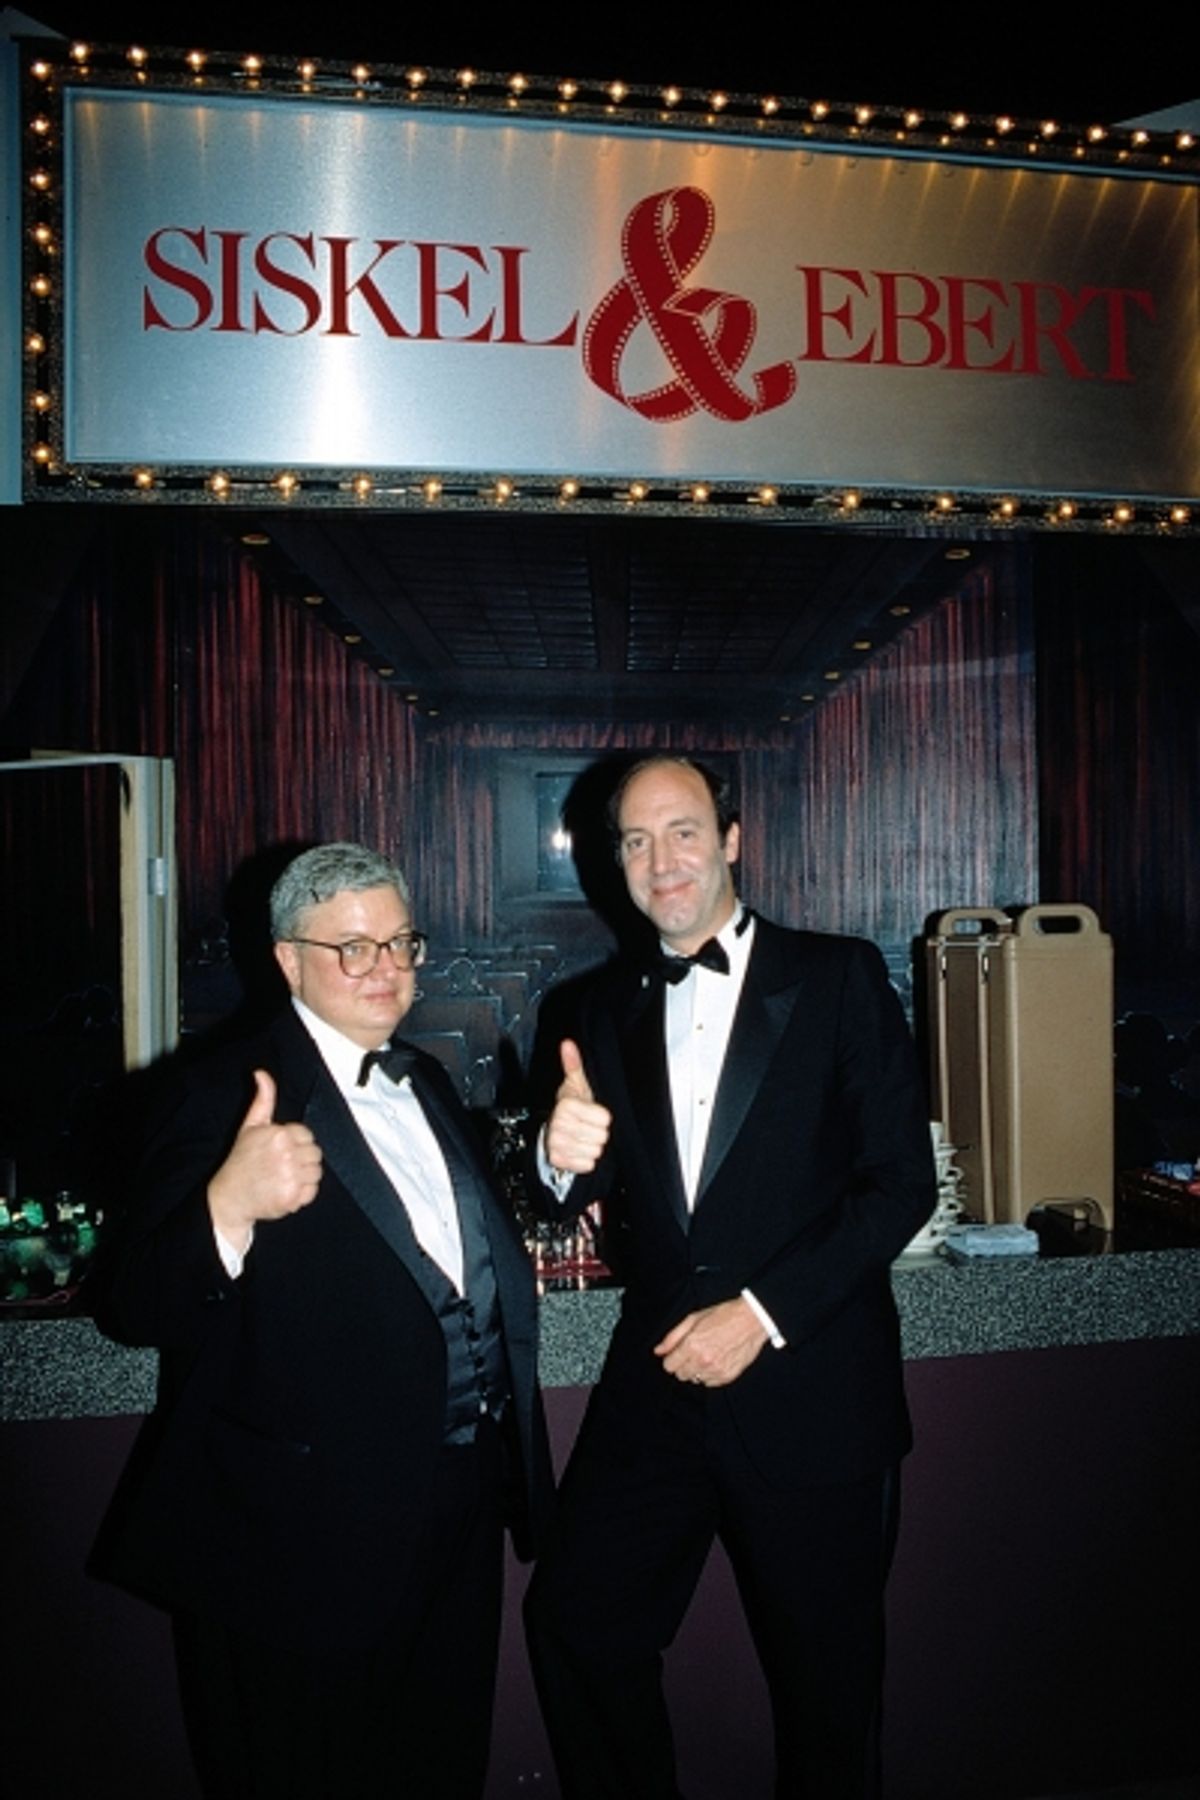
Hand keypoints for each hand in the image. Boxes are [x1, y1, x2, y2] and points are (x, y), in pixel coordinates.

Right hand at [207, 1070, 322, 1252]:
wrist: (229, 1196)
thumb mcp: (250, 1126)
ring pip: (316, 1172)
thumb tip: (261, 1073)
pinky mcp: (292, 1196)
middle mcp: (286, 1153)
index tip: (280, 1151)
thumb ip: (263, 1099)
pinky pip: (312, 1191)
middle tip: (280, 1166)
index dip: (295, 1144)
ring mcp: (290, 1176)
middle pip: (315, 1154)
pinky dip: (302, 1194)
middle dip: (301, 1160)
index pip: (307, 1135)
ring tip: (282, 1178)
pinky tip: (284, 1191)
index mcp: (279, 1134)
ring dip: (303, 1177)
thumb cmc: (241, 1160)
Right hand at [544, 1039, 611, 1174]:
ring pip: (595, 1151)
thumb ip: (574, 1064)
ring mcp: (556, 1144)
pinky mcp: (558, 1160)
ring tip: (582, 1138)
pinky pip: (587, 1164)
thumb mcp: (576, 1085)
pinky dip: (585, 1160)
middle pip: (601, 1136)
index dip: (602, 1117)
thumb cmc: (571, 1107)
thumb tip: (568, 1044)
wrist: (553, 1131)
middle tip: (587, 1127)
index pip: (605, 1119)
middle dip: (597, 1132)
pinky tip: (578, 1150)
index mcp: (566, 1105)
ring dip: (591, 1146)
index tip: (591, 1113)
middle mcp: (558, 1125)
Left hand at [654, 1298, 768, 1387]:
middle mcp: (703, 1360)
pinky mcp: (727, 1376)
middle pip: (680, 1375)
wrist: (752, 1320)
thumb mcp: (693, 1319)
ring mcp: (716, 1370)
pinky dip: (710, 1374)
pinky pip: (709, 1383)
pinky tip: (717, 1359)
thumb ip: (673, 1337)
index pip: (669, 1366)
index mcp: (692, 1345)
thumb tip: (658, 1351)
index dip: (671, 1358)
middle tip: (694, 1352)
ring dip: (697, 1369)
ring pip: (695, 1380)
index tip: (677, 1353)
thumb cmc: (723, 1315)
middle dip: (683, 1364)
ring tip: (708, 1354)